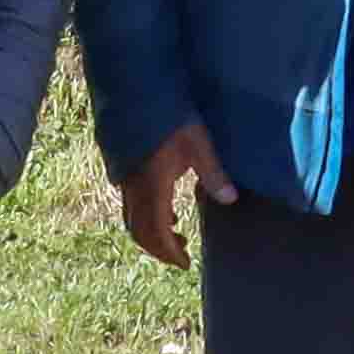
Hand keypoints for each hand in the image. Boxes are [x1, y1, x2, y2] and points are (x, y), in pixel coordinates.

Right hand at [116, 121, 233, 269]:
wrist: (134, 90)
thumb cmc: (169, 115)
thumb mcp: (198, 144)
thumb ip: (213, 174)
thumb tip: (230, 199)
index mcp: (152, 188)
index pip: (157, 234)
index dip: (169, 253)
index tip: (185, 264)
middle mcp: (134, 189)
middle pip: (140, 232)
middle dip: (159, 249)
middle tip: (180, 255)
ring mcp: (125, 179)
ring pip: (132, 219)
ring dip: (152, 233)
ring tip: (176, 234)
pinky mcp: (123, 168)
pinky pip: (131, 203)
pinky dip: (146, 215)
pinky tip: (165, 208)